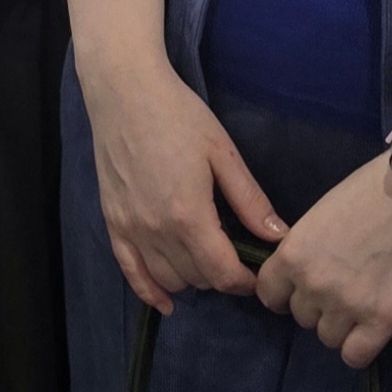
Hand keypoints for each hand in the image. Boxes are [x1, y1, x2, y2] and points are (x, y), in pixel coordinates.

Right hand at [82, 57, 286, 314]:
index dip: (246, 280)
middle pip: (198, 279)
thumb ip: (249, 200)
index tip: (258, 271)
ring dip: (192, 278)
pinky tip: (166, 301)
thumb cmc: (178, 114)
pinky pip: (131, 273)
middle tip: (234, 255)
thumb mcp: (222, 152)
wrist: (124, 90)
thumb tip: (278, 237)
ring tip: (205, 256)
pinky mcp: (113, 222)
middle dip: (222, 275)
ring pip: (169, 279)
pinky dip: (150, 291)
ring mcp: (131, 229)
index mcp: (189, 215)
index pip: (223, 274)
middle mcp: (158, 231)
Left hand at [255, 153, 391, 365]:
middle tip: (343, 286)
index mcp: (293, 252)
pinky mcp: (381, 321)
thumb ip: (305, 249)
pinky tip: (372, 326)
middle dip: (318, 305)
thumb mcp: (320, 216)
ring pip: (328, 338)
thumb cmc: (369, 191)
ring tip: (362, 300)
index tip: (301, 288)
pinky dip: (361, 347)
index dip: (285, 293)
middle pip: (301, 317)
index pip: (268, 294)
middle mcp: (313, 283)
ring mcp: (346, 305)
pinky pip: (355, 356)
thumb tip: (301, 273)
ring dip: (341, 325)